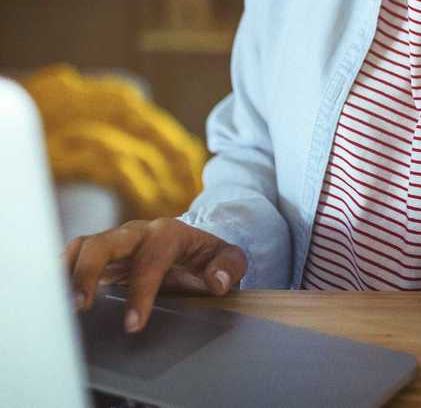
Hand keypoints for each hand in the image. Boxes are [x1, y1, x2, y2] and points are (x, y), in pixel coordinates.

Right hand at [64, 218, 246, 332]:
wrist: (193, 245)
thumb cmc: (207, 256)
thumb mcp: (229, 258)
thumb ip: (229, 267)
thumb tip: (217, 282)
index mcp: (168, 233)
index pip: (150, 261)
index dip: (141, 293)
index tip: (134, 324)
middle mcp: (137, 233)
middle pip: (105, 242)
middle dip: (89, 272)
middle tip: (80, 306)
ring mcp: (116, 241)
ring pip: (84, 246)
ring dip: (68, 272)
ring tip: (58, 302)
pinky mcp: (101, 253)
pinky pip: (74, 254)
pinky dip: (61, 271)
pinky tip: (52, 294)